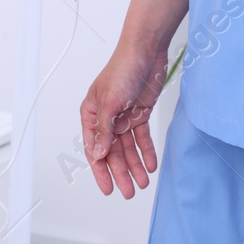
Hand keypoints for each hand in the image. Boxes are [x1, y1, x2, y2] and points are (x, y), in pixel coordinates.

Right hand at [80, 43, 167, 198]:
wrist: (146, 52)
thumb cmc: (122, 70)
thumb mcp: (110, 103)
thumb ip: (104, 131)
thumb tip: (98, 154)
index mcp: (91, 115)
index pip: (94, 149)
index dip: (100, 170)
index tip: (108, 188)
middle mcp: (106, 118)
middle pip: (112, 152)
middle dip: (120, 172)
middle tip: (128, 191)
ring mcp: (123, 117)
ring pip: (128, 148)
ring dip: (135, 165)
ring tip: (143, 182)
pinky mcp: (139, 114)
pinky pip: (142, 138)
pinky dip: (147, 151)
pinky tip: (151, 164)